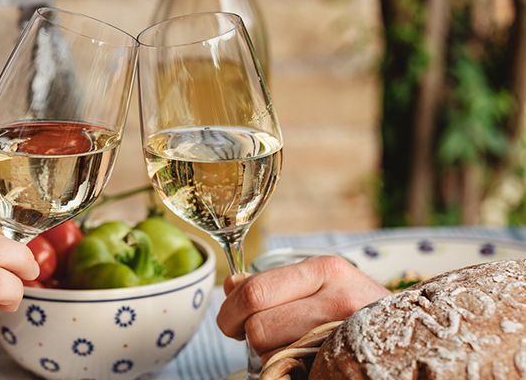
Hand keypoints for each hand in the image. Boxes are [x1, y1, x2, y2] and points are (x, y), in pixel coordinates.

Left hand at [216, 255, 389, 360]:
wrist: (410, 332)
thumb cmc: (354, 307)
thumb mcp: (318, 283)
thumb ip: (271, 283)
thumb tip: (230, 284)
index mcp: (324, 269)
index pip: (254, 291)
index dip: (231, 312)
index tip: (232, 323)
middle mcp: (338, 297)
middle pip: (258, 326)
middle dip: (247, 337)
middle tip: (255, 339)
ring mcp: (346, 331)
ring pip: (272, 353)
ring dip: (270, 355)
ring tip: (290, 347)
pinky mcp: (347, 358)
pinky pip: (295, 370)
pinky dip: (287, 368)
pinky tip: (302, 360)